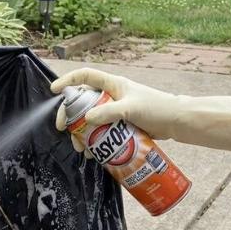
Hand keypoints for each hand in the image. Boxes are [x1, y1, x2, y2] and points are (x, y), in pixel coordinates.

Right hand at [51, 67, 230, 152]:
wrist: (176, 122)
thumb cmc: (157, 109)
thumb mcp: (131, 109)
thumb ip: (109, 112)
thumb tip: (86, 119)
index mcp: (112, 84)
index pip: (85, 76)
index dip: (68, 81)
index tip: (54, 91)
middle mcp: (111, 96)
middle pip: (82, 102)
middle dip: (70, 115)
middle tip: (63, 129)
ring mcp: (114, 111)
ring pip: (89, 120)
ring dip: (81, 133)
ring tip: (79, 147)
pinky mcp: (119, 125)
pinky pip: (100, 131)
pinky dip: (93, 141)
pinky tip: (91, 152)